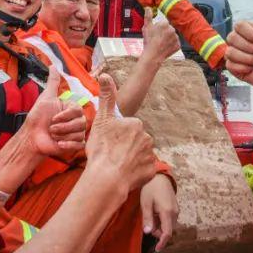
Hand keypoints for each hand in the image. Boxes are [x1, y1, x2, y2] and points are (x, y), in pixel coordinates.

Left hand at [22, 67, 86, 156]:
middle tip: (51, 128)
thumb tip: (53, 65)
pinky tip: (58, 143)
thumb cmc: (38, 118)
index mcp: (71, 109)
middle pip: (80, 122)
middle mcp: (76, 120)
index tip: (53, 118)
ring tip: (53, 135)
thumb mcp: (46, 98)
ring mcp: (76, 132)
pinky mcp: (75, 144)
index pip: (77, 110)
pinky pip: (79, 144)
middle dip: (62, 126)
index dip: (65, 115)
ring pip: (79, 133)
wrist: (32, 137)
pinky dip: (67, 144)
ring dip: (62, 135)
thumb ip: (53, 82)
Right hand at [85, 75, 157, 191]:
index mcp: (136, 124)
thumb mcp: (101, 120)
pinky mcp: (151, 171)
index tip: (108, 143)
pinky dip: (136, 172)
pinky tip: (125, 174)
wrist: (107, 178)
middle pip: (135, 141)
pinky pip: (144, 170)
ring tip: (117, 166)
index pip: (128, 128)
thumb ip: (106, 97)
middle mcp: (147, 138)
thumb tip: (105, 75)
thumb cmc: (102, 149)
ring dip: (131, 159)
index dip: (117, 135)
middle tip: (112, 155)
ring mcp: (150, 155)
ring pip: (140, 155)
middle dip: (126, 147)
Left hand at [139, 173, 177, 250]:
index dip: (162, 243)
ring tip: (150, 215)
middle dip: (158, 232)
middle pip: (168, 230)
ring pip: (169, 225)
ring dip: (160, 226)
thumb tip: (148, 233)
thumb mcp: (145, 203)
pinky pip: (170, 219)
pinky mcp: (175, 208)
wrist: (160, 176)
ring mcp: (176, 210)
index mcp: (167, 212)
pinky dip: (162, 221)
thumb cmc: (150, 188)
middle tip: (147, 224)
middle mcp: (175, 213)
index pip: (167, 233)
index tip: (157, 249)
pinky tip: (155, 213)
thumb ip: (147, 219)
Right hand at [141, 13, 180, 63]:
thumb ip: (148, 16)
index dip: (158, 28)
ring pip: (172, 36)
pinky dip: (171, 45)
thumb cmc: (149, 41)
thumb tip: (148, 8)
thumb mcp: (146, 27)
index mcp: (165, 23)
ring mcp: (176, 38)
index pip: (163, 23)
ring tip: (161, 44)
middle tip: (157, 39)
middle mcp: (172, 29)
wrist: (153, 55)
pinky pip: (175, 43)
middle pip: (168, 29)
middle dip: (164, 33)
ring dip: (168, 39)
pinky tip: (165, 47)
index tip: (155, 33)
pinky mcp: (178, 45)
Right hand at [225, 0, 252, 94]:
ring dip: (246, 58)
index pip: (238, 25)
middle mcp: (246, 44)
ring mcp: (241, 58)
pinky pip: (228, 65)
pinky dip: (241, 67)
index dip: (249, 34)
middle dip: (247, 46)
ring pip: (229, 52)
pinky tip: (252, 70)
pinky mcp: (238, 71)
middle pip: (230, 37)